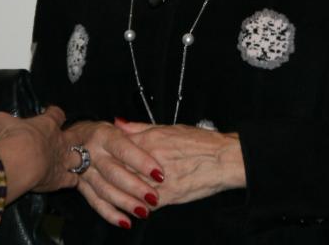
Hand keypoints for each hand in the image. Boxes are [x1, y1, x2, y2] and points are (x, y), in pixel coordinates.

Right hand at [0, 104, 76, 200]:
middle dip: (75, 137)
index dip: (55, 113)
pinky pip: (73, 179)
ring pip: (79, 157)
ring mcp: (63, 160)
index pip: (57, 114)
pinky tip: (70, 182)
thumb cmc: (13, 138)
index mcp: (47, 125)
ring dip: (78, 159)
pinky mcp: (61, 179)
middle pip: (75, 136)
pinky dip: (72, 180)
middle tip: (72, 139)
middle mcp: (59, 141)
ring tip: (75, 160)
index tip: (52, 112)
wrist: (21, 161)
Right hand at [63, 120, 164, 228]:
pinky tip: (126, 222)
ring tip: (143, 212)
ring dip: (125, 203)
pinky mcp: (81, 187)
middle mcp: (92, 153)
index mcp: (103, 135)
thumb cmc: (102, 133)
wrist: (70, 140)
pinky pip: (95, 203)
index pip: (124, 149)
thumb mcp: (117, 126)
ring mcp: (84, 171)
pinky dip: (110, 214)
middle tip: (154, 198)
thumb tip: (153, 133)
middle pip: (114, 173)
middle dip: (135, 187)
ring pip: (104, 190)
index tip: (159, 174)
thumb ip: (135, 129)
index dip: (142, 162)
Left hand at [115, 120, 244, 205]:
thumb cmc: (202, 143)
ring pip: (129, 189)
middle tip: (107, 177)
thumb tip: (119, 123)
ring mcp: (158, 179)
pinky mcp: (168, 196)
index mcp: (150, 140)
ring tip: (119, 192)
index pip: (117, 149)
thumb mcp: (170, 128)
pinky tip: (136, 204)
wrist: (225, 159)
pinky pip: (144, 204)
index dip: (108, 155)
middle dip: (112, 175)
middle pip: (119, 170)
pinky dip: (138, 205)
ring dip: (122, 192)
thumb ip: (140, 127)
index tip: (104, 158)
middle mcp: (150, 159)